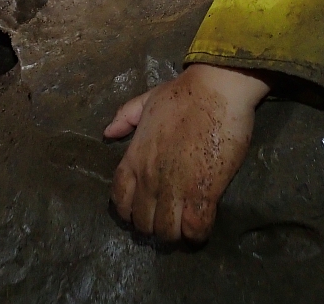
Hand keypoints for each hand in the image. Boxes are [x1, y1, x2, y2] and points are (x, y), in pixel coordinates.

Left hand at [104, 63, 269, 241]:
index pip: (119, 198)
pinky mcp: (204, 192)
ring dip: (174, 234)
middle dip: (153, 226)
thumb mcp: (147, 100)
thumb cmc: (183, 93)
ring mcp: (175, 187)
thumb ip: (125, 117)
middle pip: (142, 221)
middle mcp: (150, 178)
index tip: (139, 210)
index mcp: (134, 157)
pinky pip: (195, 228)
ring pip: (166, 231)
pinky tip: (201, 228)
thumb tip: (107, 133)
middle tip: (167, 220)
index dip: (127, 210)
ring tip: (184, 227)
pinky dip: (197, 235)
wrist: (216, 89)